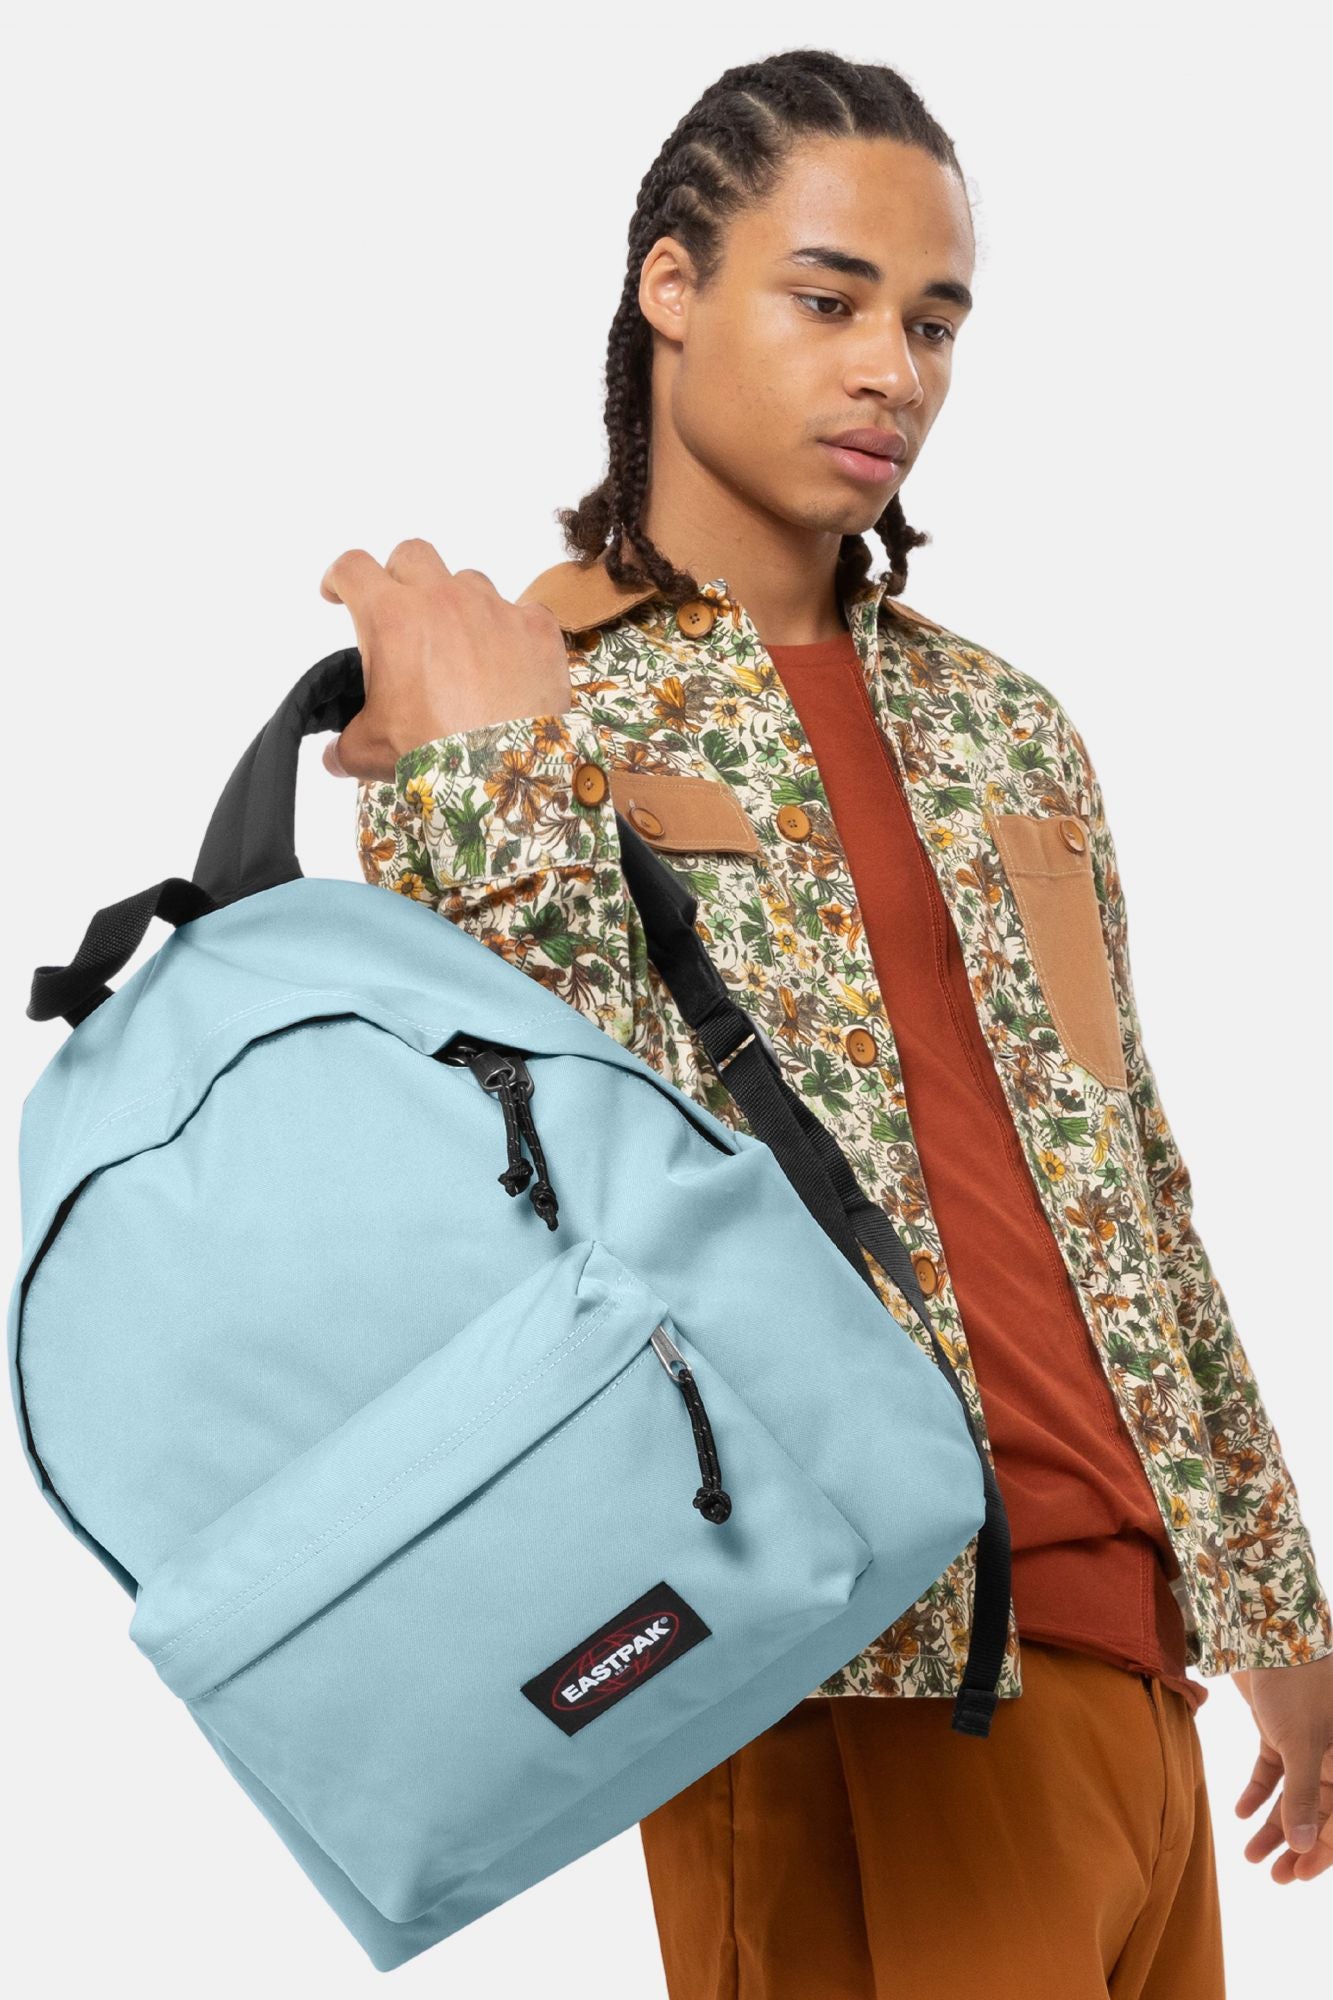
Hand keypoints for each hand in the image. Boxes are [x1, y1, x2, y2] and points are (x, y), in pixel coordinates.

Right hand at [319, 539, 572, 781]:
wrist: (500, 772)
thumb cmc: (430, 754)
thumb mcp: (368, 750)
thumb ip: (343, 744)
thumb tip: (334, 757)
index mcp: (391, 617)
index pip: (352, 568)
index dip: (339, 578)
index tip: (338, 593)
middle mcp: (443, 599)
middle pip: (412, 555)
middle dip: (400, 576)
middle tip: (400, 609)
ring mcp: (494, 608)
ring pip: (468, 581)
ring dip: (457, 604)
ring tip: (458, 644)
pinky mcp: (535, 629)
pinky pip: (522, 612)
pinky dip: (511, 631)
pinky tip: (506, 661)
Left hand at [1232, 1652, 1332, 1881]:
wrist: (1268, 1632)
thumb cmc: (1295, 1685)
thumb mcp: (1301, 1745)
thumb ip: (1304, 1797)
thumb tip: (1306, 1848)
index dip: (1322, 1853)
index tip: (1296, 1876)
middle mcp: (1332, 1757)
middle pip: (1318, 1813)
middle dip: (1297, 1846)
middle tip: (1273, 1876)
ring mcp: (1306, 1744)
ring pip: (1293, 1797)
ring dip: (1273, 1826)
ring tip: (1250, 1855)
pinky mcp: (1280, 1731)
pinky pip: (1272, 1771)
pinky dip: (1257, 1792)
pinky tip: (1239, 1812)